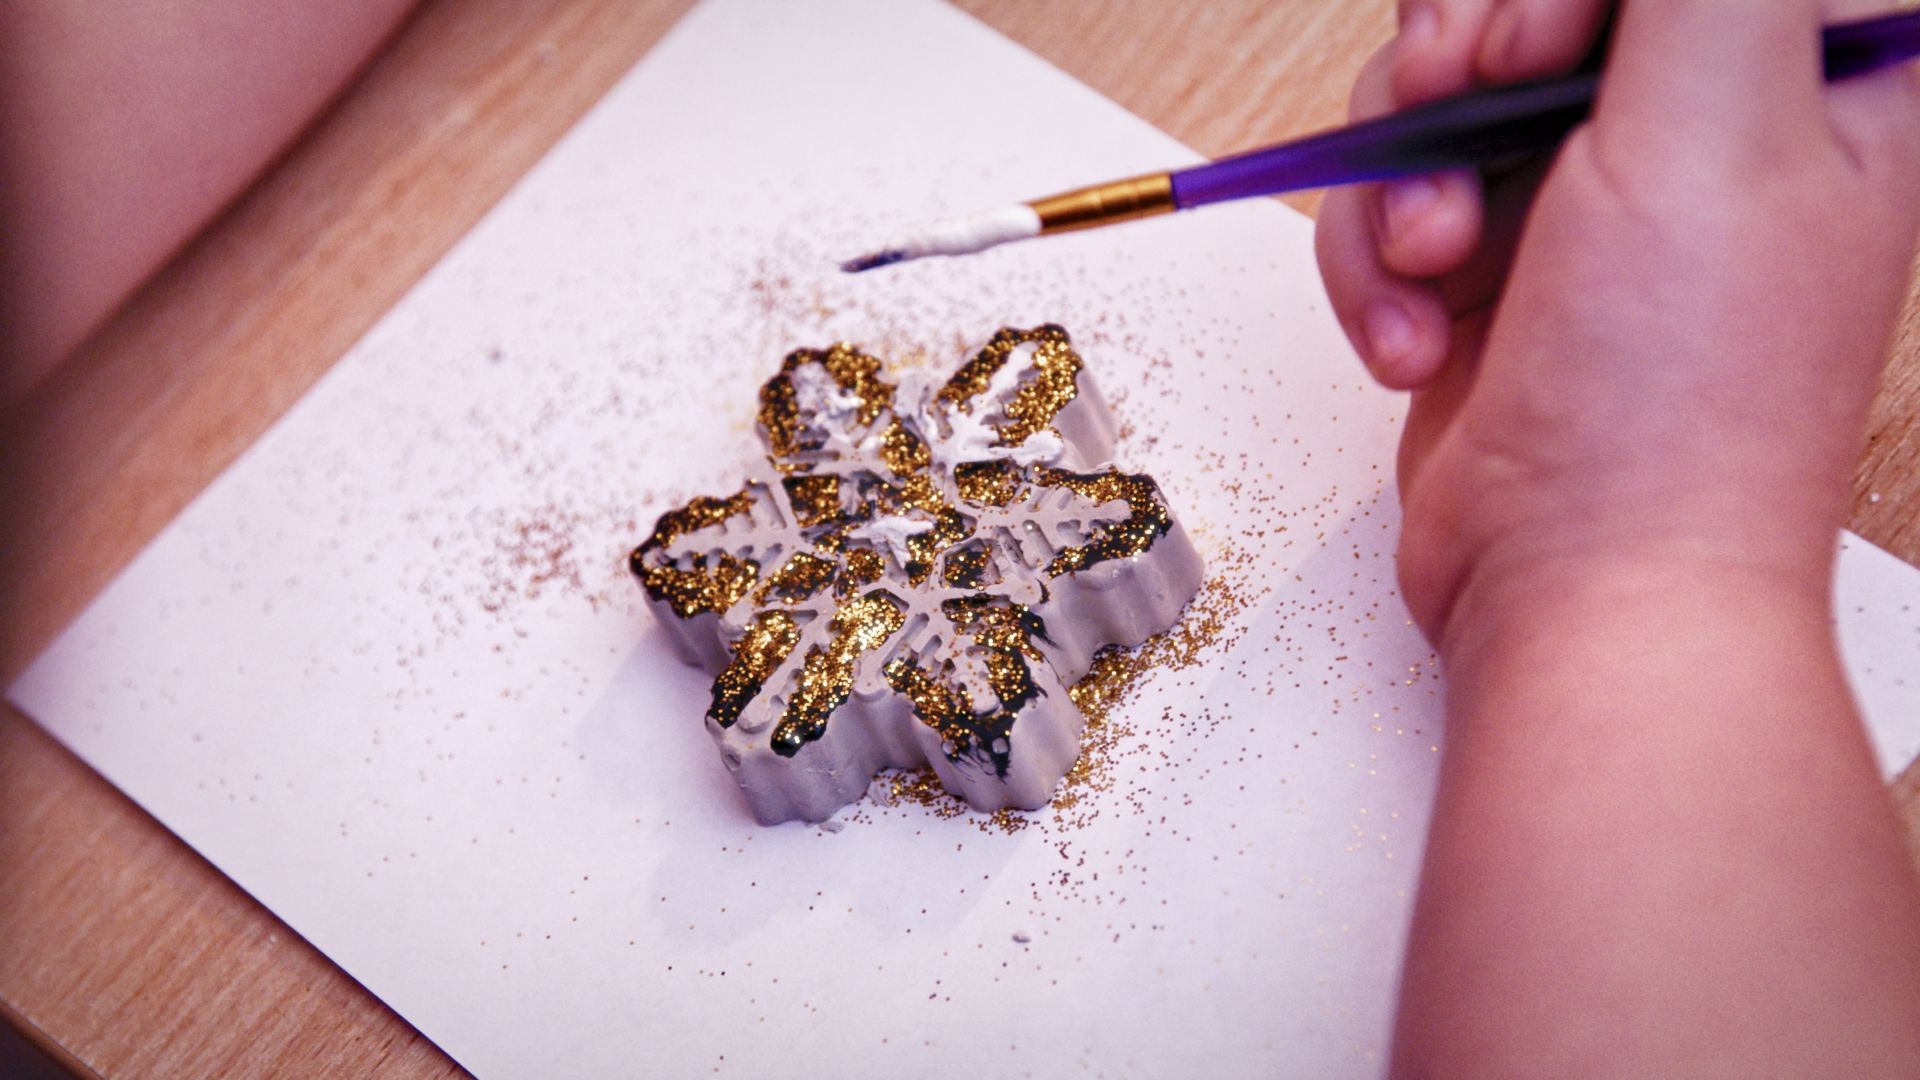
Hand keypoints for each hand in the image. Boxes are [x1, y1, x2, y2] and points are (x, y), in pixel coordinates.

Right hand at [1315, 0, 1919, 646]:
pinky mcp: (1490, 266)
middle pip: (1528, 0)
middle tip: (1454, 112)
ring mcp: (1584, 200)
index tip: (1531, 43)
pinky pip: (1390, 197)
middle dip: (1459, 61)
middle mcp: (1698, 127)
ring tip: (1439, 264)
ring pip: (1436, 91)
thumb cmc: (1679, 404)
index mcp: (1812, 77)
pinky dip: (1379, 266)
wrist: (1581, 591)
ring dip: (1404, 175)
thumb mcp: (1709, 135)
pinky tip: (1417, 340)